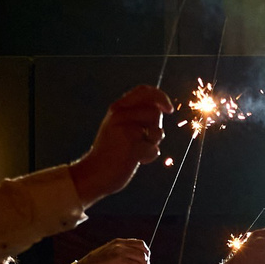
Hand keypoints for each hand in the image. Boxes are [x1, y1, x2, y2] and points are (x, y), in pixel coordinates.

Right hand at [71, 87, 172, 203]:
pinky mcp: (131, 147)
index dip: (161, 97)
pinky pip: (154, 149)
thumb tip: (162, 107)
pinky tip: (135, 160)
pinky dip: (149, 157)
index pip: (144, 91)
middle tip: (141, 139)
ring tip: (137, 149)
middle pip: (155, 112)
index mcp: (117, 108)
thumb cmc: (112, 151)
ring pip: (157, 131)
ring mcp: (125, 130)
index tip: (169, 109)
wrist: (95, 172)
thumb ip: (137, 115)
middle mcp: (120, 115)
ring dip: (153, 143)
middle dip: (156, 127)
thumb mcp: (119, 125)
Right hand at [77, 238, 149, 263]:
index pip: (141, 244)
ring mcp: (120, 259)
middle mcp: (121, 249)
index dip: (146, 252)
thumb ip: (123, 250)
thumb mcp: (110, 249)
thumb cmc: (98, 261)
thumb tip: (140, 257)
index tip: (145, 259)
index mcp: (119, 243)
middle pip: (143, 256)